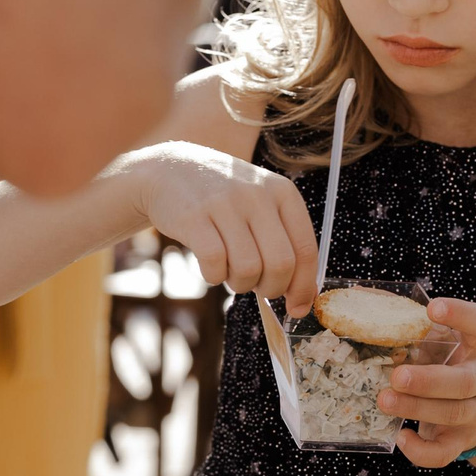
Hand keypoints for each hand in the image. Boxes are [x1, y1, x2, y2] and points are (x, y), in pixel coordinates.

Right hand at [126, 143, 318, 316]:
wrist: (170, 168)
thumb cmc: (224, 199)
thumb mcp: (262, 206)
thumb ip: (285, 244)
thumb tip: (304, 299)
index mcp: (283, 193)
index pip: (305, 250)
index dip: (303, 287)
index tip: (296, 307)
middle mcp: (257, 195)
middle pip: (280, 264)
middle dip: (271, 288)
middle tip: (258, 287)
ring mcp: (225, 204)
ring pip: (248, 269)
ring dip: (240, 284)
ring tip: (231, 272)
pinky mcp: (194, 216)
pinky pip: (214, 264)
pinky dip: (214, 276)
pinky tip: (211, 266)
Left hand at [385, 299, 475, 469]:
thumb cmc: (447, 362)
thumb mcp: (438, 340)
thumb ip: (407, 320)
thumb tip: (359, 295)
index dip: (461, 315)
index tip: (432, 309)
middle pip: (464, 382)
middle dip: (430, 380)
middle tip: (397, 375)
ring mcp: (475, 412)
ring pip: (453, 414)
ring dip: (416, 408)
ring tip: (384, 400)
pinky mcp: (460, 441)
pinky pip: (445, 452)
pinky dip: (422, 451)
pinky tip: (401, 437)